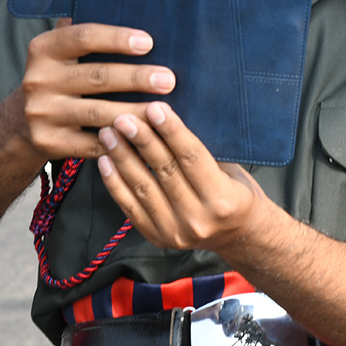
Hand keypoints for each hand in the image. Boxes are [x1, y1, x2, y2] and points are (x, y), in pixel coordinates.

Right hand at [19, 21, 174, 161]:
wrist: (21, 120)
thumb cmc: (61, 75)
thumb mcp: (63, 50)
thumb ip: (86, 32)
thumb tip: (128, 7)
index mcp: (44, 49)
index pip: (84, 37)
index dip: (117, 39)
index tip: (149, 42)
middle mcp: (38, 80)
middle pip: (97, 76)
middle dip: (137, 78)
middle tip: (168, 80)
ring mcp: (42, 113)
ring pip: (99, 113)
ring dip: (136, 112)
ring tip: (164, 110)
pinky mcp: (50, 142)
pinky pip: (94, 143)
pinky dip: (122, 141)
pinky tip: (145, 136)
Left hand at [96, 101, 265, 253]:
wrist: (238, 235)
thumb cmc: (238, 196)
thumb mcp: (233, 171)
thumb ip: (204, 153)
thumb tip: (170, 121)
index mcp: (222, 199)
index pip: (192, 157)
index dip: (171, 131)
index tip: (155, 109)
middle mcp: (197, 218)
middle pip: (164, 170)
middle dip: (141, 140)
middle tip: (123, 118)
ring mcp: (174, 231)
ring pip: (142, 187)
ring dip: (123, 158)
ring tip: (109, 134)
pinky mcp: (157, 237)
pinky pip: (130, 206)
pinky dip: (115, 183)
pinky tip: (106, 161)